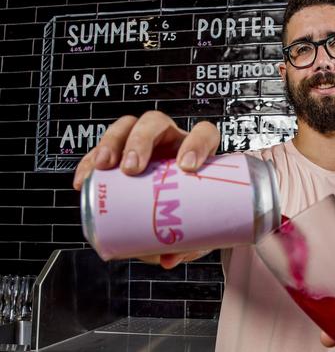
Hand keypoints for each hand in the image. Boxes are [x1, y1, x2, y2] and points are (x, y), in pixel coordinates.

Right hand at [72, 111, 221, 266]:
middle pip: (156, 123)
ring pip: (127, 126)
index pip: (204, 134)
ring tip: (104, 167)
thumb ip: (187, 244)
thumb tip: (168, 258)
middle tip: (132, 168)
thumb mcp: (195, 230)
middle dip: (141, 141)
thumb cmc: (191, 216)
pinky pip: (101, 148)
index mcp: (197, 152)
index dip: (197, 143)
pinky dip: (89, 161)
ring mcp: (144, 145)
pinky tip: (83, 180)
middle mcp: (170, 142)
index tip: (186, 167)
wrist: (172, 217)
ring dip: (113, 142)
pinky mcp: (119, 154)